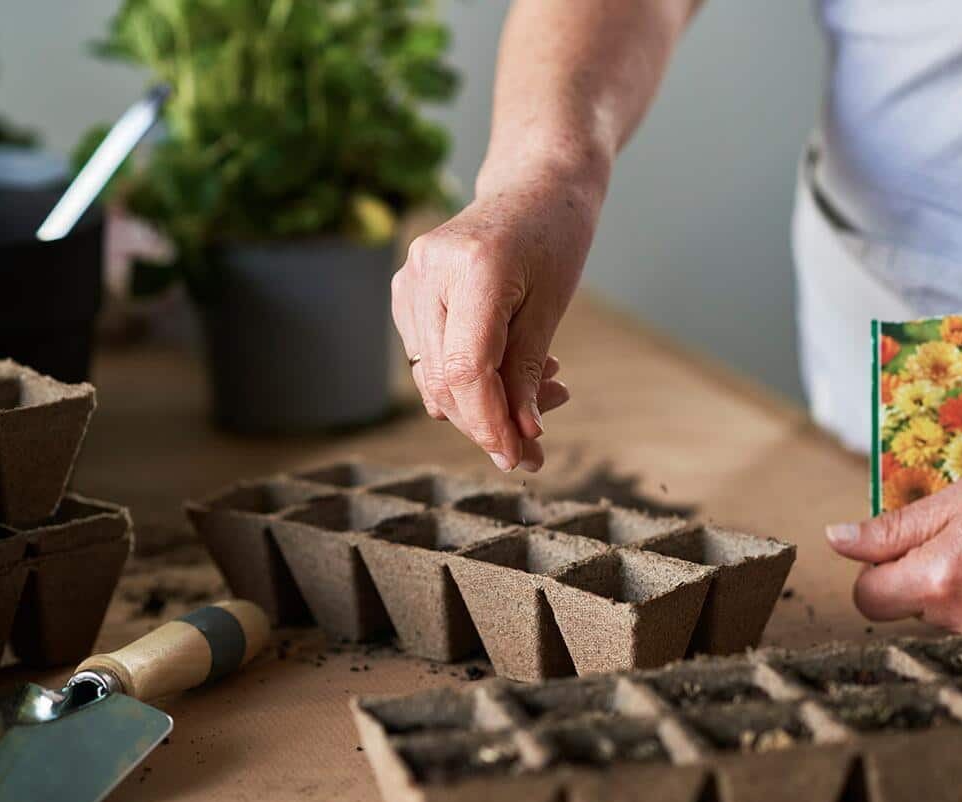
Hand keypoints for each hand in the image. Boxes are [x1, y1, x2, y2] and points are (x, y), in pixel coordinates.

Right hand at [391, 166, 600, 471]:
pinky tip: (510, 372)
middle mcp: (428, 269)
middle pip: (445, 377)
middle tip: (533, 446)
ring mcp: (410, 277)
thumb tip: (520, 439)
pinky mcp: (406, 288)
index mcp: (472, 267)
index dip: (489, 422)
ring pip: (433, 372)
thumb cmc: (555, 237)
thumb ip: (528, 373)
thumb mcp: (551, 307)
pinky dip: (466, 376)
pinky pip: (429, 354)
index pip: (466, 368)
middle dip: (487, 421)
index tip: (517, 456)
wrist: (535, 184)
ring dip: (483, 401)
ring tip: (541, 393)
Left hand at [825, 419, 961, 634]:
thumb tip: (837, 542)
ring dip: (958, 589)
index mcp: (941, 583)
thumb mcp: (954, 499)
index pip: (869, 599)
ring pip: (950, 618)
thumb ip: (889, 530)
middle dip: (919, 576)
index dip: (877, 569)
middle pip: (910, 609)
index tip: (899, 545)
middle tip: (960, 533)